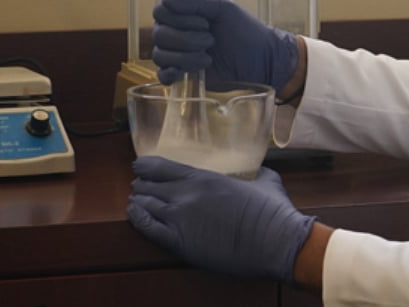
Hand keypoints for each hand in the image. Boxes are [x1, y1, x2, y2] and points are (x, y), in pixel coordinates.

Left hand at [127, 157, 315, 282]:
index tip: (139, 165)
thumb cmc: (272, 212)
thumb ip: (256, 173)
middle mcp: (186, 195)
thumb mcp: (266, 181)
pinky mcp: (180, 243)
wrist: (274, 242)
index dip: (146, 166)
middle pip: (149, 186)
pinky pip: (148, 228)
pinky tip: (134, 214)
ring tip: (136, 201)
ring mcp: (180, 219)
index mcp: (204, 178)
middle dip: (142, 185)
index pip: (162, 167)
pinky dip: (138, 219)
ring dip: (139, 202)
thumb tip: (260, 171)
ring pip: (145, 205)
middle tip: (140, 187)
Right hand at [151, 0, 298, 90]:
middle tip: (211, 40)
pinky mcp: (182, 75)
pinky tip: (188, 72)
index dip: (178, 18)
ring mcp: (178, 54)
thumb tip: (165, 2)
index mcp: (183, 13)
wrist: (261, 59)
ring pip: (160, 55)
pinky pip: (162, 75)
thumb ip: (196, 1)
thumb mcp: (223, 7)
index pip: (160, 11)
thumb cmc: (244, 30)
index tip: (204, 22)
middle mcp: (176, 32)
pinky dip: (172, 74)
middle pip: (158, 34)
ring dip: (185, 57)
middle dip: (186, 39)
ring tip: (208, 57)